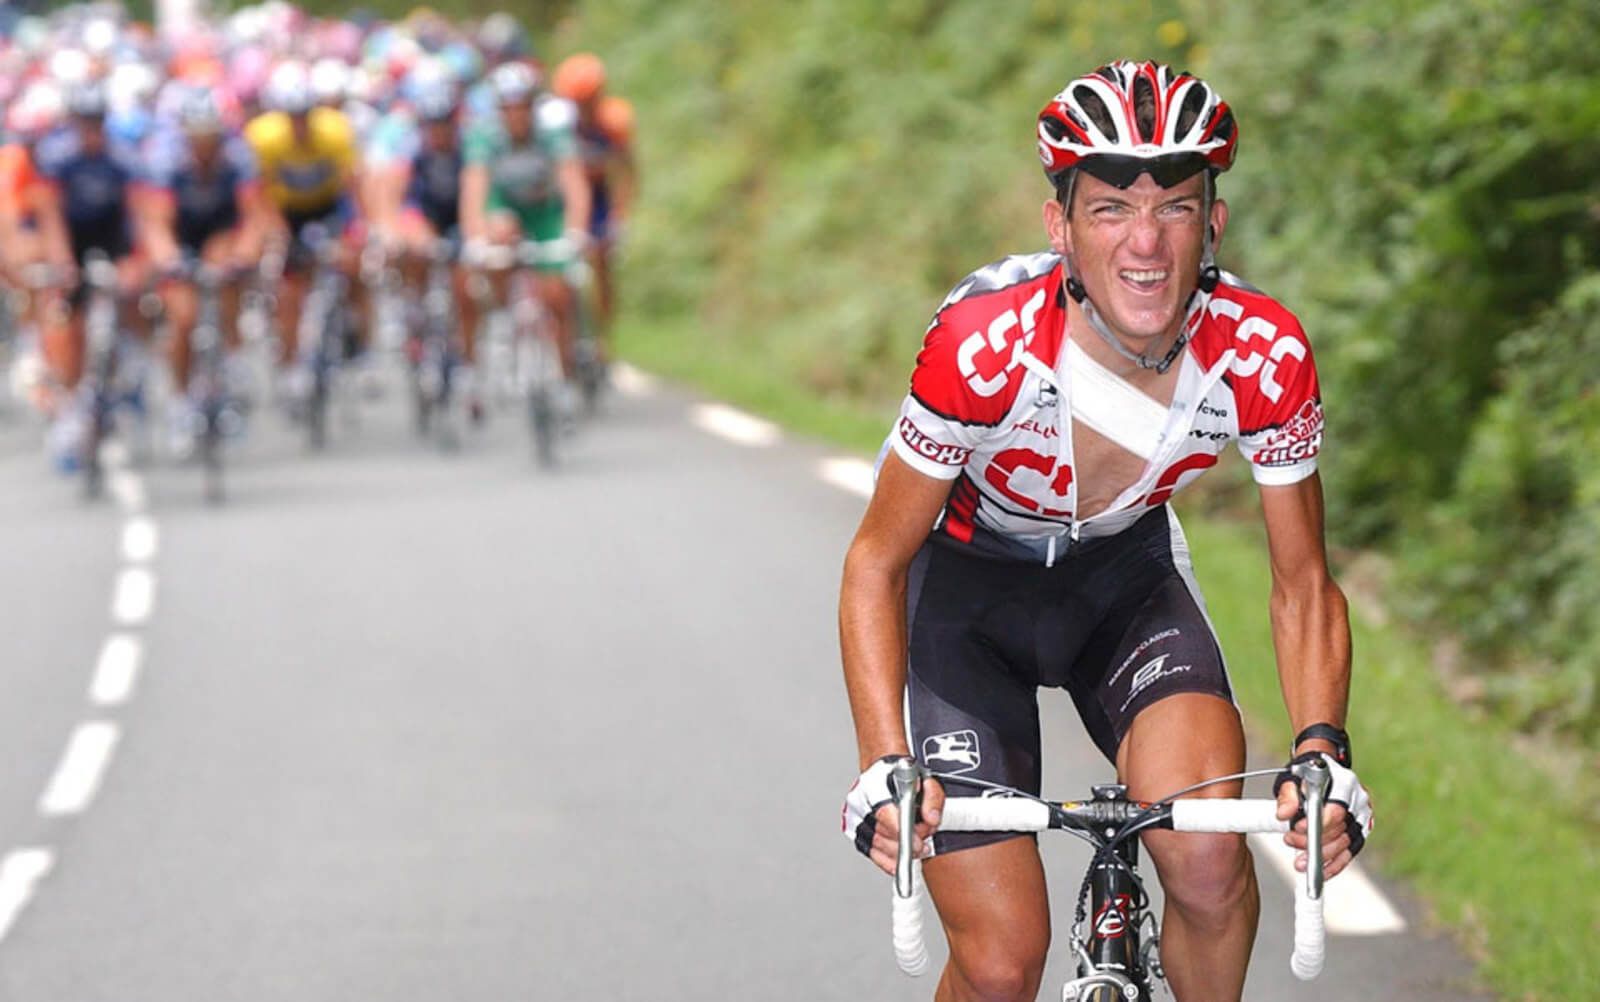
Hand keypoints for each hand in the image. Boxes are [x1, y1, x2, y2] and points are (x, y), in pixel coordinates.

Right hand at [841, 756, 944, 875]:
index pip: (885, 813)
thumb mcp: (926, 778)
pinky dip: (885, 860)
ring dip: (898, 853)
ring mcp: (854, 814)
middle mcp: (860, 800)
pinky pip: (868, 850)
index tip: (918, 843)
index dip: (902, 833)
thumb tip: (931, 819)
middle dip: (906, 845)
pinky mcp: (852, 827)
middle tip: (922, 845)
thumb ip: (933, 798)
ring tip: (915, 849)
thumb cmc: (901, 774)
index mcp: (875, 784)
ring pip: (876, 844)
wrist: (883, 769)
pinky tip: (897, 862)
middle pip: (882, 833)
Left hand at [1274, 751, 1373, 879]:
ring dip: (1322, 857)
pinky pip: (1350, 852)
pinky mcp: (1361, 830)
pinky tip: (1321, 872)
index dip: (1317, 826)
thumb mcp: (1292, 780)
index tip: (1296, 829)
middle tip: (1290, 841)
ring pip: (1345, 844)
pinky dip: (1335, 864)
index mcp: (1345, 784)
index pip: (1335, 811)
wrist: (1321, 769)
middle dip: (1313, 842)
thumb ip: (1287, 797)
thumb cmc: (1306, 774)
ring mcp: (1363, 816)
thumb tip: (1283, 814)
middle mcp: (1359, 800)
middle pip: (1340, 830)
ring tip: (1299, 860)